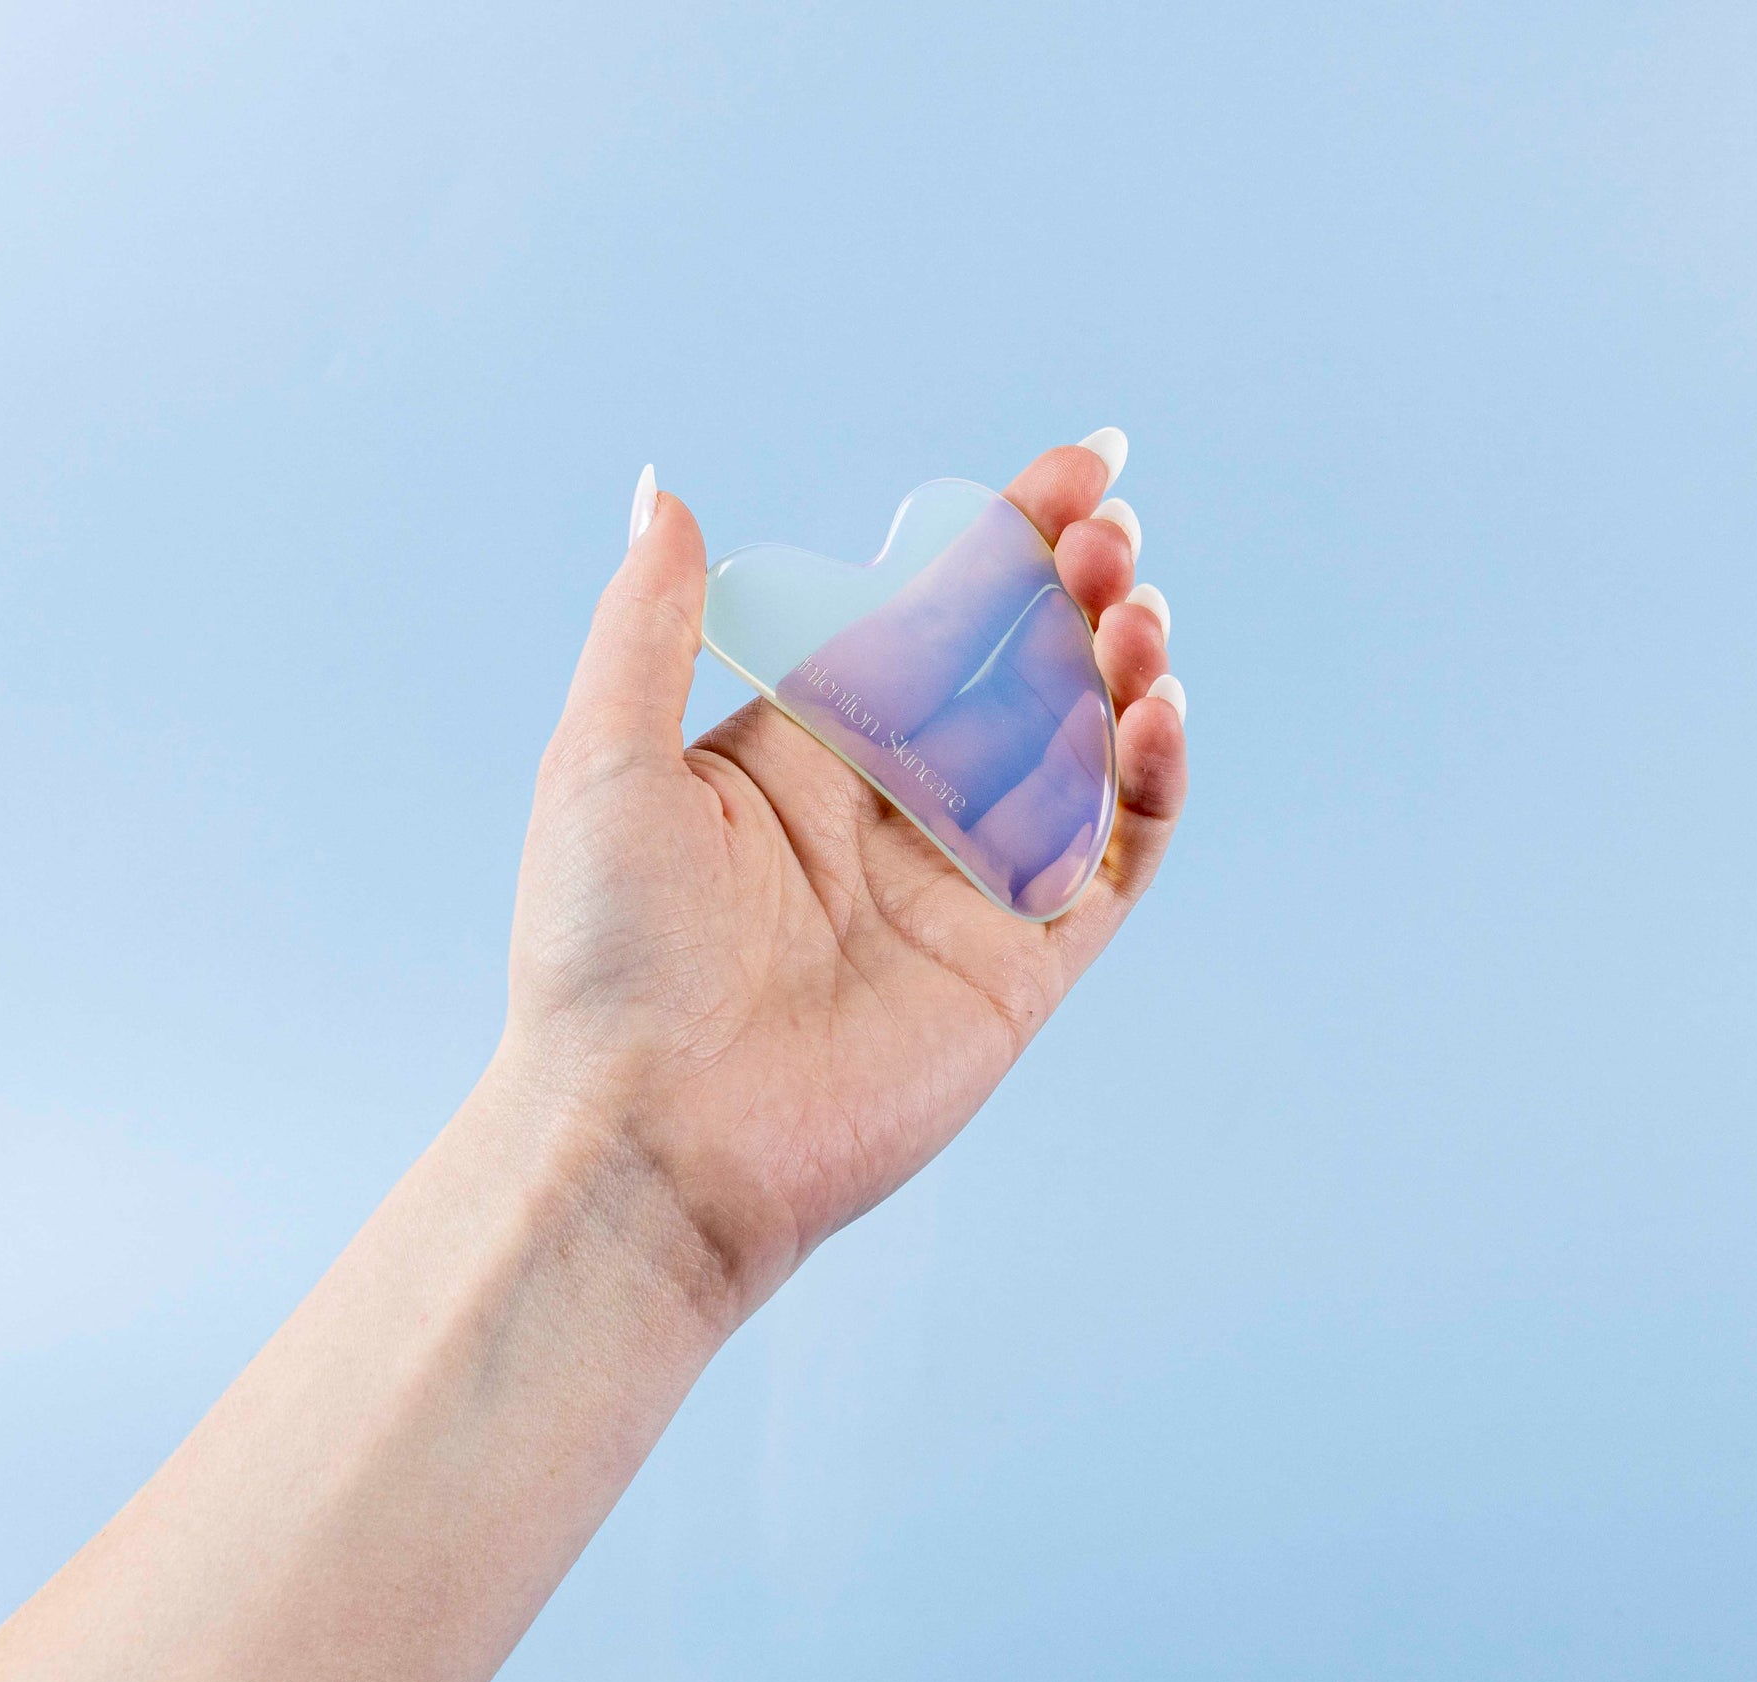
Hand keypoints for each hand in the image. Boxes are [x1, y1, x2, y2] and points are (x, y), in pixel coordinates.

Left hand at [502, 440, 1187, 1325]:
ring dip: (1119, 672)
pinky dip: (1148, 785)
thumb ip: (652, 620)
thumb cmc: (605, 955)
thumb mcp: (603, 758)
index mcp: (803, 755)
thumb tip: (666, 491)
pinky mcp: (1020, 967)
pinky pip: (1111, 859)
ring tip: (1136, 608)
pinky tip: (1153, 709)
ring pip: (1079, 756)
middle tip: (1110, 535)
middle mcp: (890, 815)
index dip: (1004, 541)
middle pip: (1016, 677)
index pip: (926, 622)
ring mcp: (962, 890)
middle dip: (1072, 597)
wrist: (650, 1139)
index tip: (1078, 469)